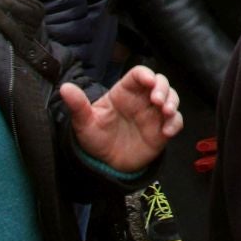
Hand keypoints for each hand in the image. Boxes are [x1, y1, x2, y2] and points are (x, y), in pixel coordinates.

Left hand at [61, 65, 181, 175]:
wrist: (104, 165)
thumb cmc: (94, 139)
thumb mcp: (84, 123)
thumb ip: (78, 106)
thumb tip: (65, 88)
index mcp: (124, 93)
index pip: (138, 75)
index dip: (146, 74)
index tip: (149, 82)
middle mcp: (141, 100)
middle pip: (160, 82)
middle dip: (163, 88)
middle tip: (157, 101)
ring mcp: (153, 115)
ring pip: (172, 98)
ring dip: (173, 102)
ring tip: (165, 112)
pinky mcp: (161, 131)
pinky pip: (176, 122)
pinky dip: (175, 123)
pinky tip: (166, 131)